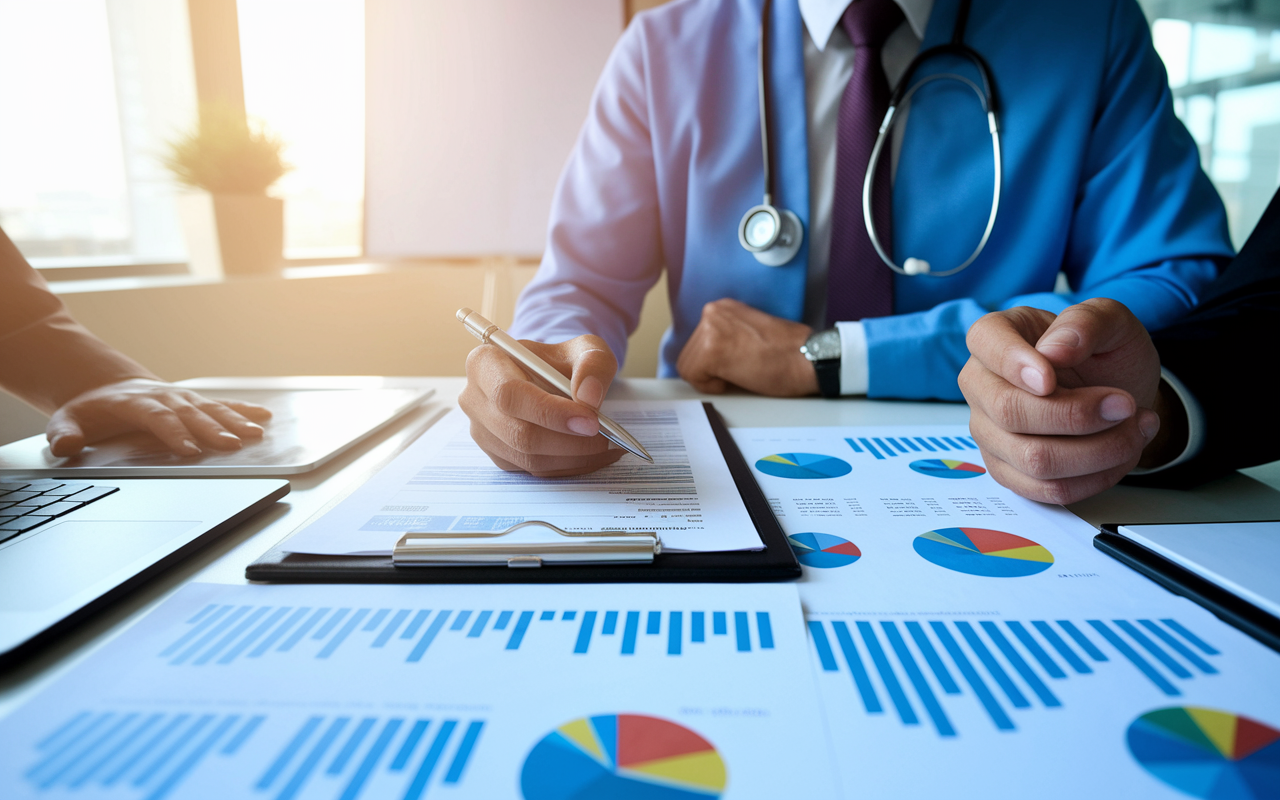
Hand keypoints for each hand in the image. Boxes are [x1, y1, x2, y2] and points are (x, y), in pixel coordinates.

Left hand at [46, 378, 271, 456]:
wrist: (108, 385)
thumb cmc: (91, 409)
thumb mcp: (66, 419)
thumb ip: (64, 434)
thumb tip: (65, 447)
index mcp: (135, 402)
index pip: (158, 418)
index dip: (174, 433)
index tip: (190, 450)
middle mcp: (164, 397)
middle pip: (192, 414)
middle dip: (214, 429)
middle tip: (233, 445)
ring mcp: (182, 397)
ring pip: (211, 408)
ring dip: (235, 420)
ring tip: (255, 434)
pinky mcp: (195, 400)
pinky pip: (222, 403)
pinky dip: (243, 408)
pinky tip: (263, 416)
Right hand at [459, 334, 624, 476]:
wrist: (550, 378)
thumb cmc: (561, 361)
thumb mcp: (584, 348)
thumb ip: (592, 364)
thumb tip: (589, 398)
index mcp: (485, 363)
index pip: (509, 394)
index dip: (550, 412)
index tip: (590, 421)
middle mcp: (475, 399)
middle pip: (518, 432)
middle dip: (568, 441)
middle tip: (605, 437)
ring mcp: (483, 431)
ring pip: (528, 457)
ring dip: (573, 457)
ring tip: (606, 446)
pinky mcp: (498, 455)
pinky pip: (533, 470)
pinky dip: (568, 466)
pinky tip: (591, 454)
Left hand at [676, 299, 817, 394]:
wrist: (808, 357)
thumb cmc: (787, 352)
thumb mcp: (747, 332)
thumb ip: (724, 337)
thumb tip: (704, 358)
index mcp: (721, 308)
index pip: (695, 343)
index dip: (713, 363)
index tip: (734, 365)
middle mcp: (712, 313)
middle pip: (689, 354)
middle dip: (710, 371)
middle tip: (740, 371)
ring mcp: (710, 330)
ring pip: (689, 367)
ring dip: (711, 378)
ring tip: (741, 373)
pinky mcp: (712, 351)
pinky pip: (694, 377)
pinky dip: (712, 386)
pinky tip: (737, 378)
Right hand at [958, 299, 1162, 503]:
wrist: (1121, 395)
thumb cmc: (1107, 354)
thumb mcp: (1112, 322)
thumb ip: (1086, 323)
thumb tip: (1053, 351)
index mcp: (995, 336)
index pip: (985, 344)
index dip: (1015, 364)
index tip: (1051, 379)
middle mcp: (981, 385)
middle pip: (1008, 412)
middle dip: (1077, 415)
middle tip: (1125, 404)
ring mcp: (990, 432)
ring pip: (1034, 459)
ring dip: (1099, 449)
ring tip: (1135, 427)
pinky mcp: (1010, 471)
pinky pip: (1048, 489)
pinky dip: (1097, 477)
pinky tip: (1122, 452)